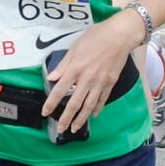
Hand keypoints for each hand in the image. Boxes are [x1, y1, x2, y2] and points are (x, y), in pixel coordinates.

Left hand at [41, 15, 134, 136]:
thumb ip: (63, 65)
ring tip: (75, 128)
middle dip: (66, 118)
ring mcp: (100, 82)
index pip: (60, 90)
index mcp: (75, 68)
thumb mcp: (74, 48)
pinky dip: (97, 108)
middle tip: (61, 129)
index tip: (45, 112)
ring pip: (89, 105)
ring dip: (82, 118)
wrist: (119, 36)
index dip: (51, 103)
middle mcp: (87, 78)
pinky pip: (102, 99)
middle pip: (75, 103)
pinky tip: (93, 116)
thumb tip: (51, 78)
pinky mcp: (111, 82)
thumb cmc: (95, 37)